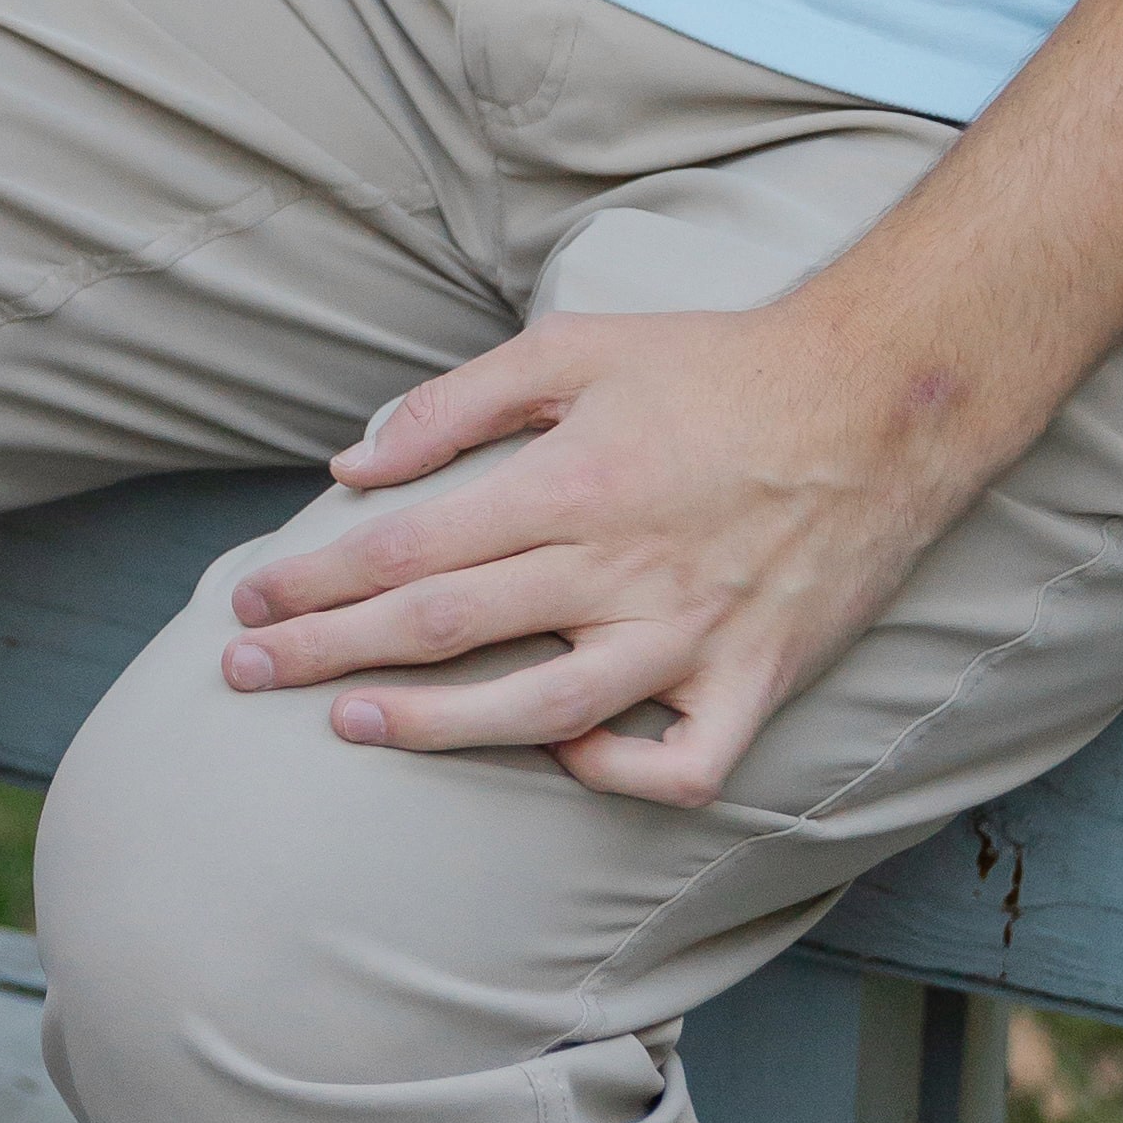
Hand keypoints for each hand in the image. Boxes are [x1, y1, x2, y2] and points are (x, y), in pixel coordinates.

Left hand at [219, 292, 1005, 801]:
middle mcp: (621, 569)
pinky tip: (564, 754)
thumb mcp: (574, 347)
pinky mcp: (758, 680)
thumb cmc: (715, 365)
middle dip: (329, 653)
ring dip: (434, 727)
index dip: (317, 580)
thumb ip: (455, 404)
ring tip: (350, 725)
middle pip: (445, 627)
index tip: (248, 604)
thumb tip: (354, 461)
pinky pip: (682, 766)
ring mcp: (691, 635)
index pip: (409, 546)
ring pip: (542, 712)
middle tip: (241, 677)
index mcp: (569, 482)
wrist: (881, 399)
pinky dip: (618, 775)